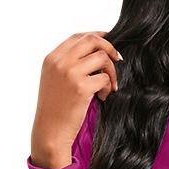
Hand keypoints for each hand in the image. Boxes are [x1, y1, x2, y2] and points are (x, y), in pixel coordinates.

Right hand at [30, 31, 123, 168]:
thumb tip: (98, 52)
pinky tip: (102, 97)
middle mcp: (59, 62)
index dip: (97, 36)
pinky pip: (105, 78)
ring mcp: (69, 73)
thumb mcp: (54, 80)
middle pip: (92, 40)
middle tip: (118, 60)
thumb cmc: (55, 109)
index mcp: (51, 58)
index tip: (110, 44)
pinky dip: (109, 87)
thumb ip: (68, 64)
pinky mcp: (81, 87)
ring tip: (108, 86)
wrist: (50, 132)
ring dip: (111, 71)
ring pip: (102, 57)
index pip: (78, 36)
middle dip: (110, 47)